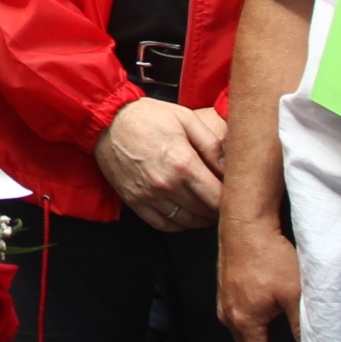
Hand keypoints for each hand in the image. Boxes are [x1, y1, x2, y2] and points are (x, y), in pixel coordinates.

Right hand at [95, 96, 225, 230]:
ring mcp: (149, 196)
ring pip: (186, 222)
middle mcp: (166, 184)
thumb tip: (230, 169)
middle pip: (204, 212)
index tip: (234, 192)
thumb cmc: (147, 117)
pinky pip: (163, 225)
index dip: (231, 198)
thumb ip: (212, 145)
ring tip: (206, 206)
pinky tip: (185, 213)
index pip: (218, 198)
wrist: (106, 120)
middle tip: (222, 198)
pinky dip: (179, 224)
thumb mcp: (186, 119)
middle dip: (218, 208)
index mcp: (183, 163)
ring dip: (200, 218)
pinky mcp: (135, 202)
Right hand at [217, 214, 301, 341]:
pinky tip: (260, 325)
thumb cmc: (268, 256)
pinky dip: (251, 331)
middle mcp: (229, 314)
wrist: (245, 224)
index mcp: (244, 321)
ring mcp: (224, 299)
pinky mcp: (226, 286)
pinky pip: (238, 318)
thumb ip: (302, 326)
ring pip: (242, 335)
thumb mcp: (294, 294)